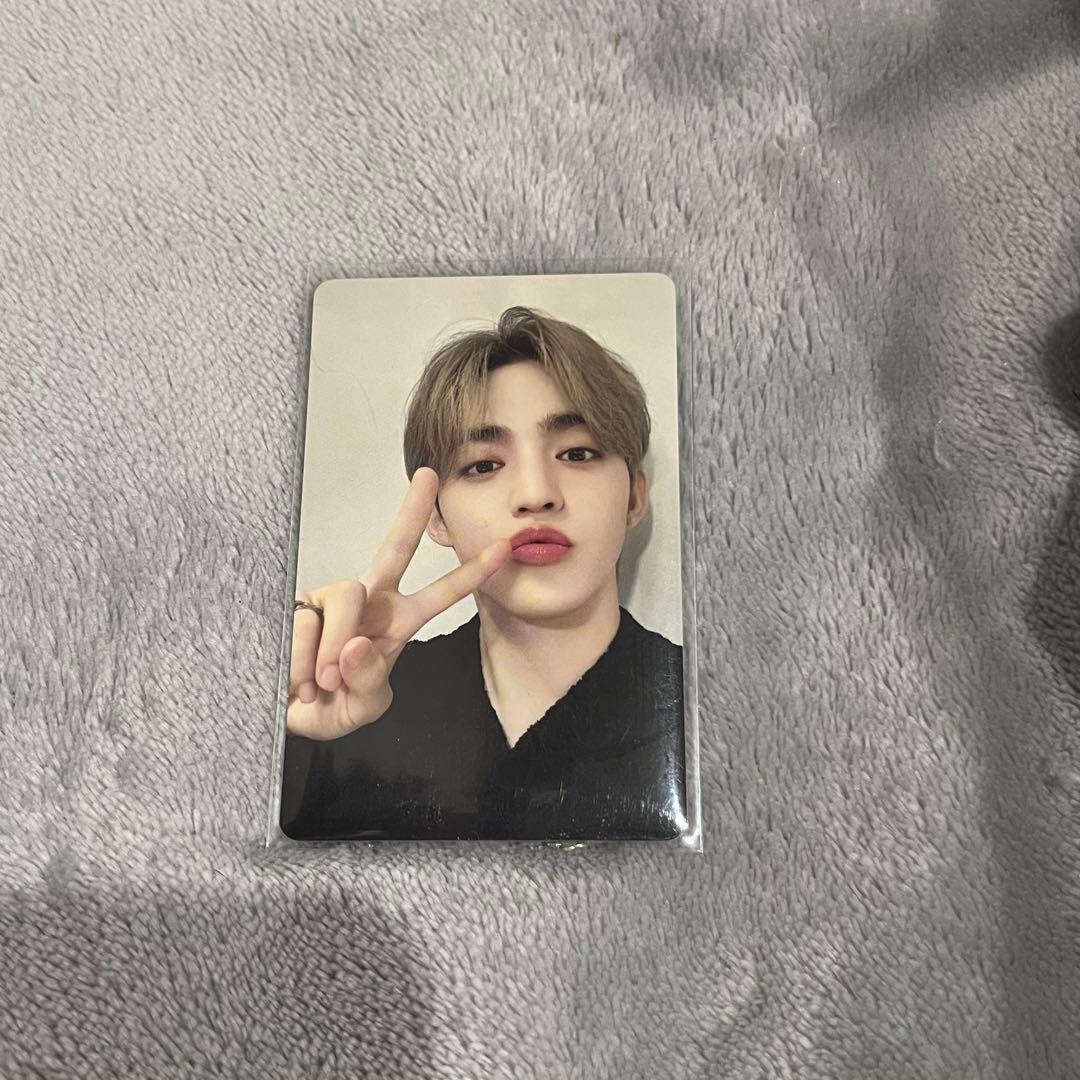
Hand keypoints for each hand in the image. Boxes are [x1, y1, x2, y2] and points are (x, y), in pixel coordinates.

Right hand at [286, 467, 510, 739]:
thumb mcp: (360, 707)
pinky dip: (301, 662)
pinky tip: (294, 677)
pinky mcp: (295, 603)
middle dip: (411, 512)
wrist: (280, 714)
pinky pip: (304, 625)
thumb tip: (358, 645)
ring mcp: (329, 599)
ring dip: (333, 650)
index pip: (439, 596)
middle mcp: (367, 601)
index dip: (470, 574)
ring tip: (321, 684)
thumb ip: (368, 682)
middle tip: (428, 477)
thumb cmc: (328, 706)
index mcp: (395, 623)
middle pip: (393, 549)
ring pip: (346, 599)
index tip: (504, 549)